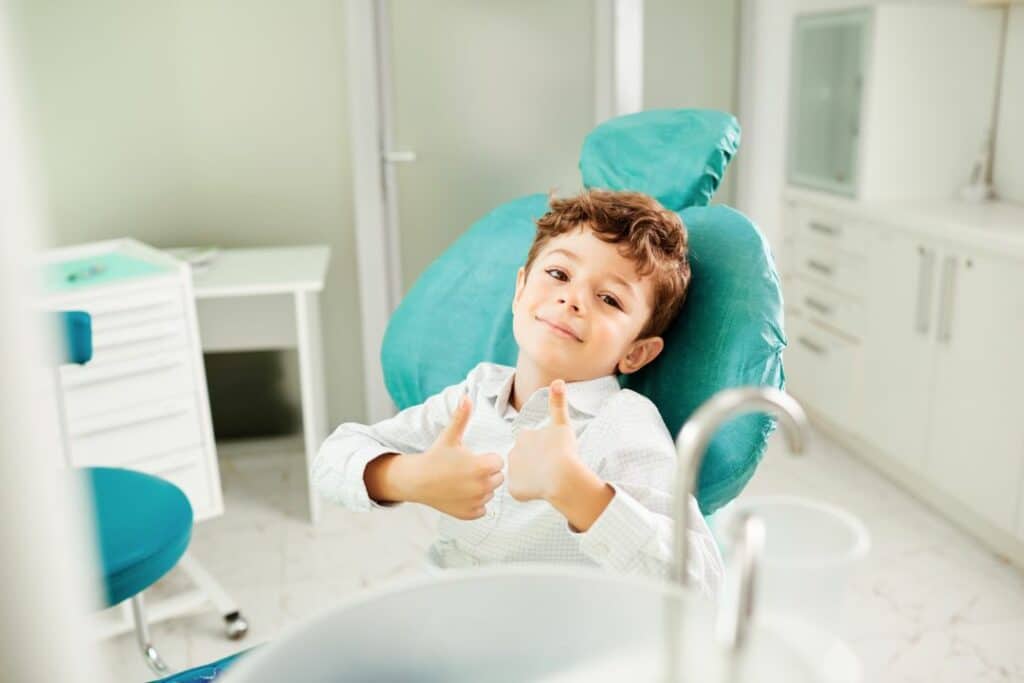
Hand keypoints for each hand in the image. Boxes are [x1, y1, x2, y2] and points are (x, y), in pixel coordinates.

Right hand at [402, 395, 504, 519]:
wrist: (416, 481)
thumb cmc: (435, 457)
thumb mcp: (450, 436)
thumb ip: (461, 417)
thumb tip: (466, 396)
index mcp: (481, 467)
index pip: (499, 462)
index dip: (488, 459)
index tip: (474, 458)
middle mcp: (482, 487)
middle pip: (498, 478)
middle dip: (487, 473)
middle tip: (468, 469)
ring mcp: (476, 502)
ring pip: (490, 493)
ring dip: (482, 488)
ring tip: (463, 481)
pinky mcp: (470, 514)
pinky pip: (482, 508)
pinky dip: (475, 503)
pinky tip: (462, 494)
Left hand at [507, 379, 578, 502]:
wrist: (561, 476)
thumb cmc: (564, 450)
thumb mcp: (562, 424)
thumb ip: (558, 403)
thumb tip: (558, 380)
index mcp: (524, 436)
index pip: (530, 442)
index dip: (542, 448)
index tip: (552, 453)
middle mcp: (513, 452)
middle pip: (525, 459)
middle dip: (535, 463)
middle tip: (551, 467)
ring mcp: (513, 471)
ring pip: (523, 475)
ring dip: (532, 477)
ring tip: (547, 479)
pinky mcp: (515, 489)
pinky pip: (522, 491)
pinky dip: (531, 492)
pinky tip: (542, 490)